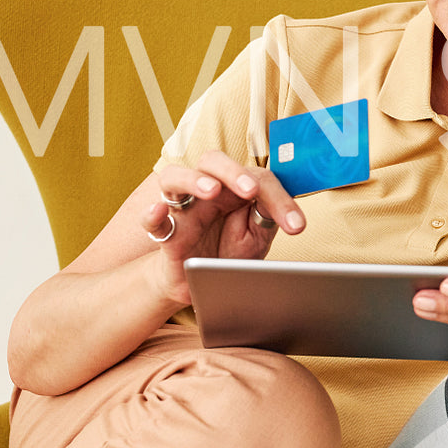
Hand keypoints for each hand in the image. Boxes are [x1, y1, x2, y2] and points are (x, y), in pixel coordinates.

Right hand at [141, 150, 303, 303]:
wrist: (202, 286)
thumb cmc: (229, 253)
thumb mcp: (257, 238)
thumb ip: (267, 220)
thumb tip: (281, 210)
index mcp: (234, 189)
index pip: (256, 179)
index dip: (279, 199)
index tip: (296, 225)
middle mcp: (206, 191)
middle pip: (212, 161)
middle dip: (233, 172)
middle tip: (251, 191)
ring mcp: (182, 209)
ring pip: (175, 176)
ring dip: (194, 179)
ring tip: (212, 190)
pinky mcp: (166, 233)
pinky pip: (151, 218)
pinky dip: (152, 213)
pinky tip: (159, 212)